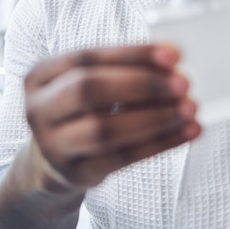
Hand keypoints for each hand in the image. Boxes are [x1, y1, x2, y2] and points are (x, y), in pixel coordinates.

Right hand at [24, 45, 200, 191]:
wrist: (53, 161)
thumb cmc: (82, 109)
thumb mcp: (90, 82)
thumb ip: (126, 67)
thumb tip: (174, 56)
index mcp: (42, 76)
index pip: (87, 58)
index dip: (132, 54)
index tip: (173, 55)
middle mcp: (40, 109)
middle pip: (88, 91)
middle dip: (141, 85)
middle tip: (182, 83)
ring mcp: (53, 146)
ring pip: (104, 129)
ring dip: (154, 117)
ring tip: (190, 108)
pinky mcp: (75, 174)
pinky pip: (122, 158)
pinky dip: (160, 143)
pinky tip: (187, 132)